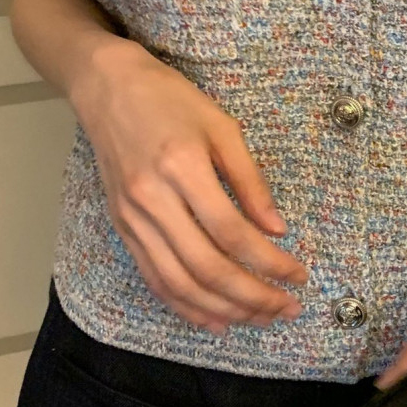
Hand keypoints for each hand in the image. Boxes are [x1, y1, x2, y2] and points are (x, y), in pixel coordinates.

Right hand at [68, 37, 307, 334]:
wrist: (108, 88)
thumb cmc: (170, 100)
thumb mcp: (222, 127)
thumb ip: (250, 181)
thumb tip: (277, 229)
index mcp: (183, 168)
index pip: (232, 232)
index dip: (268, 261)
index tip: (298, 275)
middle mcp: (152, 200)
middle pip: (207, 267)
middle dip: (252, 296)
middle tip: (286, 308)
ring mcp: (132, 218)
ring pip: (179, 282)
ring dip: (222, 309)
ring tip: (258, 318)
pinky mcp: (122, 228)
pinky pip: (154, 278)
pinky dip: (184, 305)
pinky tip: (214, 319)